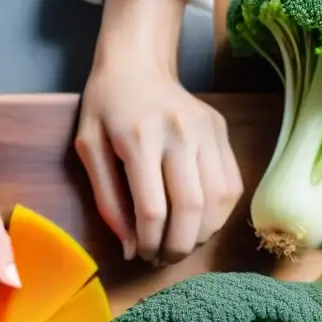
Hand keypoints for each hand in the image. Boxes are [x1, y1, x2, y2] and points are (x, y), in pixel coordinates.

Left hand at [76, 0, 243, 263]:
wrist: (137, 63)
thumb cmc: (106, 108)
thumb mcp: (89, 149)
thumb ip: (107, 200)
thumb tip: (130, 248)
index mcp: (139, 137)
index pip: (153, 208)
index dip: (150, 242)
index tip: (141, 256)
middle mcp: (179, 133)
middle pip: (191, 209)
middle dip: (178, 246)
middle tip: (163, 259)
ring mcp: (207, 131)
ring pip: (218, 201)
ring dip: (202, 235)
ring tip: (181, 243)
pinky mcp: (222, 132)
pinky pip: (231, 186)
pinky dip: (219, 214)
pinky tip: (198, 222)